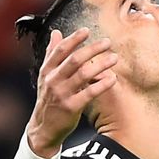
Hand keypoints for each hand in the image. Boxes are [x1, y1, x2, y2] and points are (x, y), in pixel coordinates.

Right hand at [27, 28, 117, 157]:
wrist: (43, 128)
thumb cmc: (48, 99)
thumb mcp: (45, 76)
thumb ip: (51, 54)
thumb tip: (55, 32)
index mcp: (47, 71)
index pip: (60, 50)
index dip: (74, 39)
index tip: (86, 31)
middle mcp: (53, 80)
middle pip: (74, 59)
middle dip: (92, 49)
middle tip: (107, 42)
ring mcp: (62, 94)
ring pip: (83, 74)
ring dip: (101, 65)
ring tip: (114, 58)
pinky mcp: (71, 107)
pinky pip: (89, 93)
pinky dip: (102, 84)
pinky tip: (113, 78)